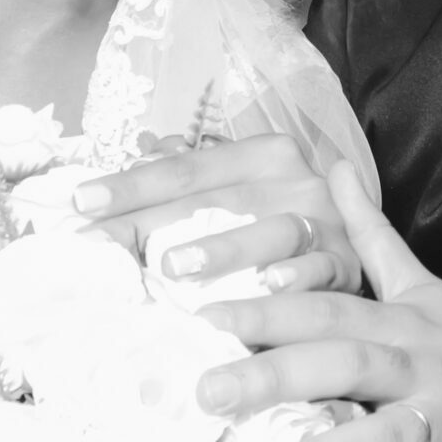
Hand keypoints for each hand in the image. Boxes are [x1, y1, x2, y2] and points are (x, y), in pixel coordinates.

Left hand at [71, 134, 360, 293]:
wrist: (361, 244)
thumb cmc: (282, 220)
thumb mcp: (241, 192)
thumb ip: (191, 178)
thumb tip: (137, 153)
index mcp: (264, 154)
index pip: (188, 167)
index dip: (132, 184)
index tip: (81, 202)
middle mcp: (297, 180)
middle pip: (218, 199)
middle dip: (158, 220)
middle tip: (105, 242)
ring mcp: (326, 221)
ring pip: (273, 231)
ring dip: (224, 249)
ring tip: (173, 267)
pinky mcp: (349, 263)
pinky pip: (321, 271)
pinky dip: (294, 280)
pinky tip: (265, 288)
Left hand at [194, 162, 441, 441]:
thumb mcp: (424, 284)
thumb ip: (370, 232)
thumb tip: (332, 168)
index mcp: (399, 323)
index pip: (327, 306)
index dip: (267, 307)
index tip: (203, 311)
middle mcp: (418, 368)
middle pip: (345, 363)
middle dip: (275, 376)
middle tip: (207, 390)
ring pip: (382, 437)